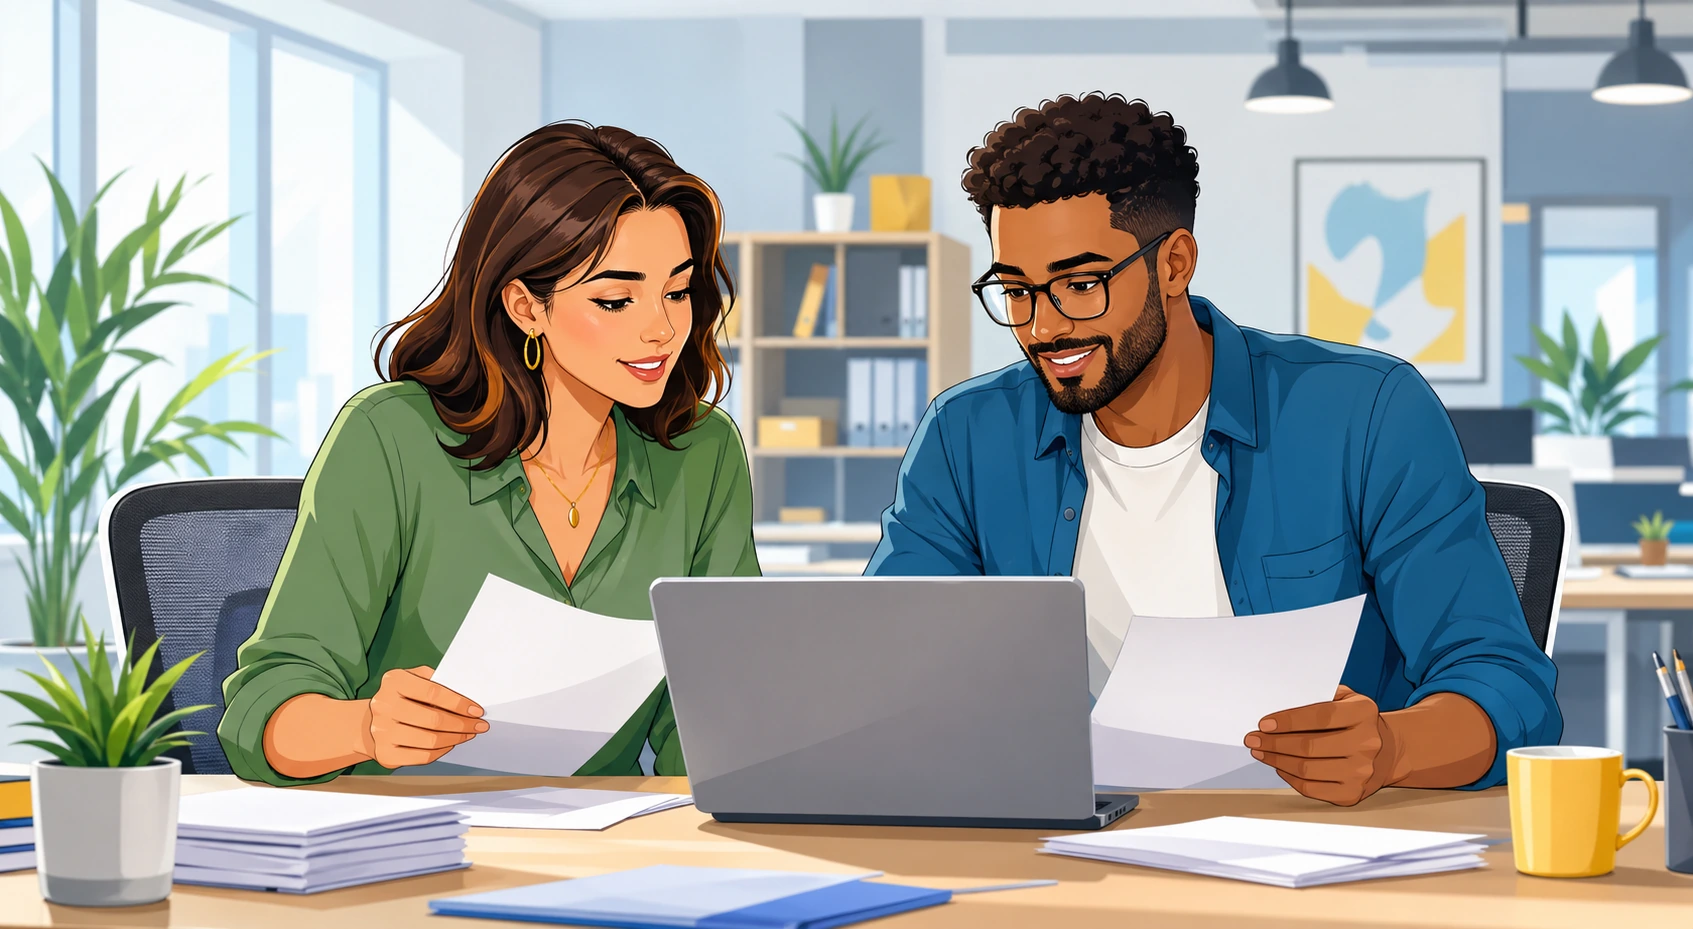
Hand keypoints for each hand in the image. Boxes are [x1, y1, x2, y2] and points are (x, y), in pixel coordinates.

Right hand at [362, 666, 486, 768]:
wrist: (369, 723)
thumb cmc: (400, 698)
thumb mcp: (413, 679)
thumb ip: (436, 680)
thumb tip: (466, 692)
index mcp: (394, 681)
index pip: (433, 692)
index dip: (459, 703)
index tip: (477, 710)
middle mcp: (384, 706)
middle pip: (434, 720)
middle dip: (462, 724)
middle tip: (479, 726)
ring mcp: (382, 732)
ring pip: (430, 740)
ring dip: (455, 739)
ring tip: (467, 734)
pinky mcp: (385, 754)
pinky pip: (422, 756)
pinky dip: (442, 751)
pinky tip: (450, 744)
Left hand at [1243, 685, 1399, 806]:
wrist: (1386, 752)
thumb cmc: (1355, 722)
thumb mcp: (1346, 698)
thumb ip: (1318, 696)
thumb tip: (1279, 702)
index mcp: (1363, 713)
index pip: (1320, 716)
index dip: (1288, 721)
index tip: (1264, 723)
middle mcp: (1366, 744)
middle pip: (1309, 746)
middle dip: (1274, 743)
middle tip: (1253, 739)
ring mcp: (1361, 772)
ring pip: (1307, 769)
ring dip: (1277, 761)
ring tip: (1261, 752)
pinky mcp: (1352, 793)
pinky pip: (1311, 788)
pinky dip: (1290, 778)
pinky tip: (1280, 767)